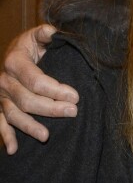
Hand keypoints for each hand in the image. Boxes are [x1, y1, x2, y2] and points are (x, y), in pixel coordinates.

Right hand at [0, 24, 78, 153]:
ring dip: (29, 126)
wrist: (15, 53)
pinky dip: (6, 137)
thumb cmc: (31, 46)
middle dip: (50, 108)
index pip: (35, 80)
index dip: (55, 89)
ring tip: (46, 136)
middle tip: (73, 112)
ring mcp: (0, 96)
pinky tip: (13, 150)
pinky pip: (0, 123)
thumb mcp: (38, 35)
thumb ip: (46, 34)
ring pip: (13, 114)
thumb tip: (52, 32)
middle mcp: (4, 80)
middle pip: (26, 99)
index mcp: (15, 62)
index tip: (75, 96)